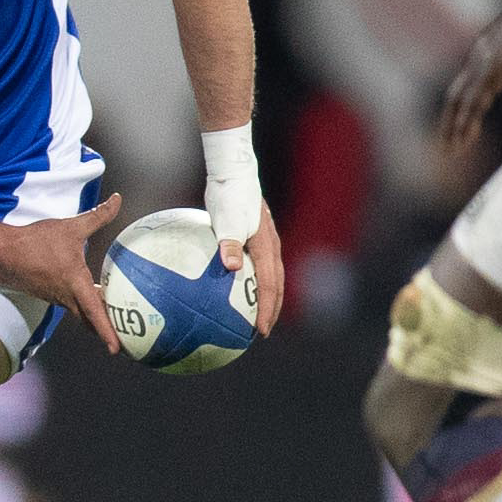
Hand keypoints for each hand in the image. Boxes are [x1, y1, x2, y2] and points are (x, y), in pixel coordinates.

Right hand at [0, 194, 127, 352]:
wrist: (3, 252)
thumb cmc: (37, 242)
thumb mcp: (71, 227)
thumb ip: (98, 216)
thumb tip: (117, 200)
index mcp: (75, 284)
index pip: (95, 313)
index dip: (107, 332)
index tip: (117, 349)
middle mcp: (66, 297)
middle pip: (90, 320)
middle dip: (106, 331)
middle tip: (124, 340)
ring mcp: (55, 298)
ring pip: (80, 312)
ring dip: (95, 317)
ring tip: (115, 318)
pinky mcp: (48, 293)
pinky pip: (70, 304)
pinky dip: (83, 306)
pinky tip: (90, 296)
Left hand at [220, 202, 283, 337]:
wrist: (234, 171)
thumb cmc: (228, 194)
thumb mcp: (225, 219)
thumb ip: (229, 243)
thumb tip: (231, 269)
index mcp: (266, 247)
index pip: (270, 285)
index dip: (267, 309)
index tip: (261, 330)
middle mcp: (271, 246)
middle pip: (276, 285)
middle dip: (271, 309)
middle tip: (262, 331)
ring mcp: (266, 241)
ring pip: (271, 276)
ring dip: (266, 297)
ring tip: (254, 314)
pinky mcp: (256, 236)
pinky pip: (258, 265)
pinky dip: (253, 280)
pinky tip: (235, 286)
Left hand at [439, 9, 501, 154]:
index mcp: (487, 56)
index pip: (466, 87)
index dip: (461, 109)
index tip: (458, 130)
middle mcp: (479, 58)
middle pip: (456, 95)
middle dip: (449, 121)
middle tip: (445, 145)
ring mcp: (483, 62)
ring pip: (461, 100)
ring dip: (455, 127)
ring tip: (451, 150)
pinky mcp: (491, 68)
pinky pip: (474, 99)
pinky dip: (467, 119)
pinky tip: (464, 136)